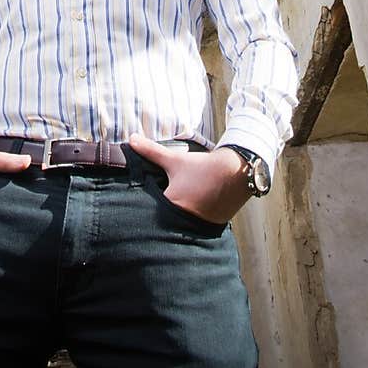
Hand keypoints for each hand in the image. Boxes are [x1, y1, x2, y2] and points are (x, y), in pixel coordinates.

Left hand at [128, 134, 253, 223]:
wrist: (235, 172)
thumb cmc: (203, 167)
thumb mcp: (175, 159)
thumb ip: (151, 151)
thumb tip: (131, 138)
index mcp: (172, 204)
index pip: (149, 213)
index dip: (142, 210)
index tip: (135, 211)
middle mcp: (184, 219)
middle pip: (162, 222)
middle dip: (157, 218)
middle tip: (151, 214)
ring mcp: (197, 225)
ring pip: (177, 227)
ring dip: (173, 222)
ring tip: (168, 219)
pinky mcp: (209, 228)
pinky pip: (191, 229)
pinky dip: (188, 224)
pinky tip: (187, 219)